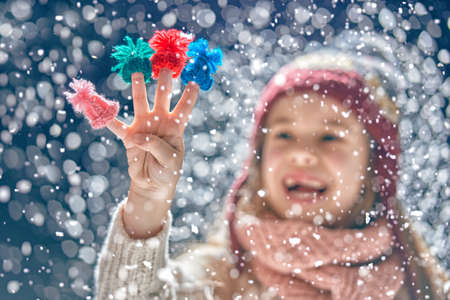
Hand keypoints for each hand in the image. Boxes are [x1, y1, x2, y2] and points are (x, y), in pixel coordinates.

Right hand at [107, 68, 198, 203]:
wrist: (152, 184)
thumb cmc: (167, 170)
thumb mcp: (169, 160)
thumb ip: (157, 146)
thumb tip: (139, 136)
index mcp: (175, 126)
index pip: (184, 108)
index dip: (189, 96)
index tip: (194, 82)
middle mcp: (159, 121)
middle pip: (162, 98)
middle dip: (164, 83)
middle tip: (165, 68)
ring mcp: (143, 126)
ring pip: (140, 103)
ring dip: (138, 89)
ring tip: (137, 73)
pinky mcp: (129, 137)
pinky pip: (117, 126)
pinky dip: (108, 119)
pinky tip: (99, 107)